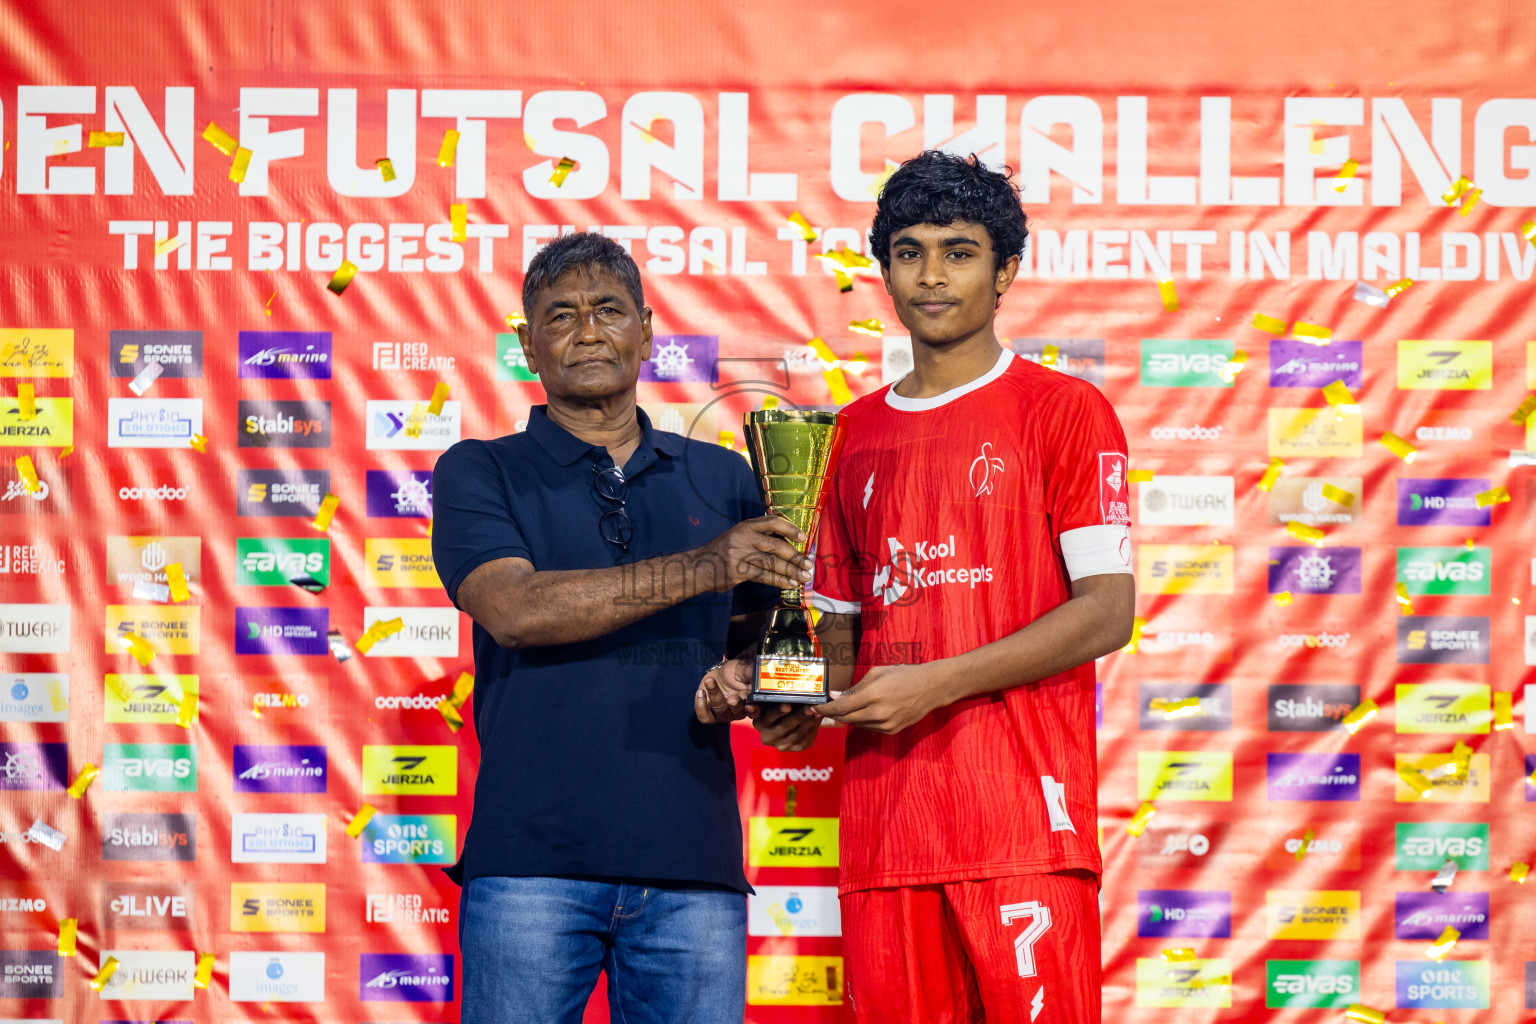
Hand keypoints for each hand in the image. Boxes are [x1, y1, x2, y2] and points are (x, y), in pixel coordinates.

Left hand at [693, 659, 755, 723]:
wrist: (721, 673)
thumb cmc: (737, 672)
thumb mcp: (744, 669)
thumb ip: (751, 673)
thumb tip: (760, 674)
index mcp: (751, 702)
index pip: (755, 711)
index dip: (753, 710)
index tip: (750, 705)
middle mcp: (739, 711)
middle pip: (737, 712)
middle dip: (734, 704)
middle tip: (731, 698)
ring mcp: (724, 714)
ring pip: (720, 710)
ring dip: (715, 695)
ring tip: (710, 681)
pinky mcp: (710, 714)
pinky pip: (705, 717)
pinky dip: (700, 706)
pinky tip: (700, 692)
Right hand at [699, 515, 809, 591]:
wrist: (697, 567)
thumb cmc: (722, 552)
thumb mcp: (738, 536)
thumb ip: (758, 536)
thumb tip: (786, 544)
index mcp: (745, 526)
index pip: (772, 522)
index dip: (790, 528)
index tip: (803, 537)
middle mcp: (743, 537)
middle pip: (775, 545)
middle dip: (795, 556)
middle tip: (808, 564)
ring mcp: (739, 554)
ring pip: (771, 562)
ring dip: (790, 571)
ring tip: (803, 577)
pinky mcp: (737, 571)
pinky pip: (763, 576)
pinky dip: (778, 581)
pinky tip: (789, 584)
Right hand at [753, 702, 820, 751]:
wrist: (788, 719)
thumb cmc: (779, 705)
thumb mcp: (772, 700)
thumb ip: (771, 696)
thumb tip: (784, 687)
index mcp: (759, 723)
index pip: (767, 717)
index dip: (777, 712)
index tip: (787, 706)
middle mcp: (767, 737)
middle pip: (785, 726)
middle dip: (799, 716)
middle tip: (810, 707)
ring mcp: (781, 745)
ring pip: (797, 733)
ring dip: (809, 721)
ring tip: (817, 710)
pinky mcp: (795, 748)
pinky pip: (806, 739)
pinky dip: (813, 728)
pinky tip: (818, 717)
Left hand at [813, 663, 952, 734]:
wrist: (931, 688)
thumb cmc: (903, 675)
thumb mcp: (877, 673)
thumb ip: (855, 687)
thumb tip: (836, 697)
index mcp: (874, 695)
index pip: (842, 707)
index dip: (825, 709)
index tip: (814, 707)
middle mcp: (879, 713)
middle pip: (846, 719)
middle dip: (832, 714)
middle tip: (821, 709)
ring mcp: (886, 724)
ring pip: (857, 724)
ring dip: (847, 717)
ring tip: (841, 707)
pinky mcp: (892, 730)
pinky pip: (869, 728)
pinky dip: (861, 720)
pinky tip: (861, 711)